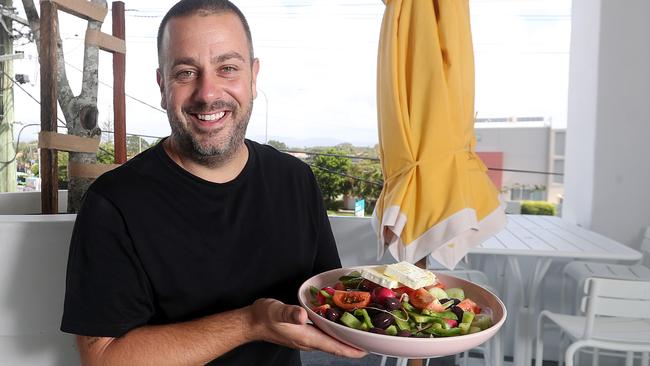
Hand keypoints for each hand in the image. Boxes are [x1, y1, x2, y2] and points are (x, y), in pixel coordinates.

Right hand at [246, 298, 366, 358]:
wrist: (252, 322)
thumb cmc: (264, 317)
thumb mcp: (276, 311)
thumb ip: (289, 313)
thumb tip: (302, 315)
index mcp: (307, 338)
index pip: (334, 347)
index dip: (351, 349)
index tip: (368, 349)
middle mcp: (310, 340)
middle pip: (336, 345)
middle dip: (353, 343)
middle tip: (371, 337)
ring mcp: (307, 338)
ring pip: (331, 341)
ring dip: (345, 338)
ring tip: (360, 332)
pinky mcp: (304, 332)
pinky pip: (324, 334)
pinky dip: (335, 330)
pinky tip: (339, 323)